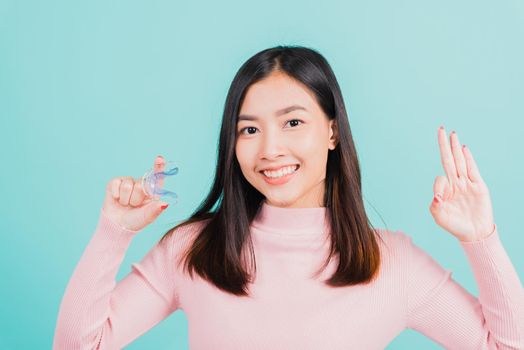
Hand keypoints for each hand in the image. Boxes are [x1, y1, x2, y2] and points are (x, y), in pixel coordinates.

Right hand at [102, 156, 169, 231]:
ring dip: (126, 199)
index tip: (159, 159)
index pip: (157, 176)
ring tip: (126, 204)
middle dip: (136, 199)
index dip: (159, 167)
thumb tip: (165, 203)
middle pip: (141, 184)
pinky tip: (117, 199)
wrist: (117, 226)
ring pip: (128, 185)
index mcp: (153, 191)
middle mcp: (142, 184)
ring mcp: (129, 182)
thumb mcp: (147, 218)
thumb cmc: (136, 221)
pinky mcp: (115, 182)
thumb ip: (155, 210)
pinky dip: (116, 195)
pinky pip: (116, 184)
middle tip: (134, 206)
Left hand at [429, 126, 494, 241]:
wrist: (474, 233)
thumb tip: (437, 196)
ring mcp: (467, 183)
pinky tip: (464, 148)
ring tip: (453, 133)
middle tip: (440, 129)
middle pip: (449, 159)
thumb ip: (435, 206)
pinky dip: (469, 159)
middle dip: (444, 145)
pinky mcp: (479, 186)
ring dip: (456, 147)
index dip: (438, 186)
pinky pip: (473, 169)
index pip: (439, 179)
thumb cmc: (455, 226)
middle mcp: (455, 183)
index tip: (439, 198)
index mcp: (445, 190)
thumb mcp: (439, 217)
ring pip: (460, 161)